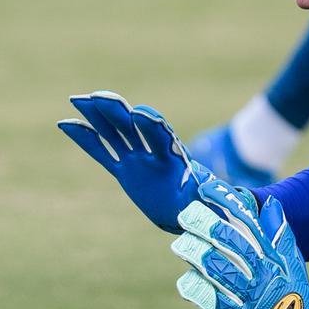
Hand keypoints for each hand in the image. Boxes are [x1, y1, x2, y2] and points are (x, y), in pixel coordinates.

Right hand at [58, 91, 207, 232]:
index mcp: (174, 158)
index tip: (140, 115)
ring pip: (114, 133)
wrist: (186, 211)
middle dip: (117, 112)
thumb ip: (216, 195)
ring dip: (97, 116)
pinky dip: (85, 138)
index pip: (162, 137)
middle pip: (133, 127)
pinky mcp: (123, 169)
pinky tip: (66, 124)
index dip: (152, 126)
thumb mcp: (209, 200)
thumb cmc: (201, 204)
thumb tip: (242, 195)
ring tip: (79, 100)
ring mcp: (136, 158)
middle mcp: (153, 153)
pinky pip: (101, 152)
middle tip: (100, 97)